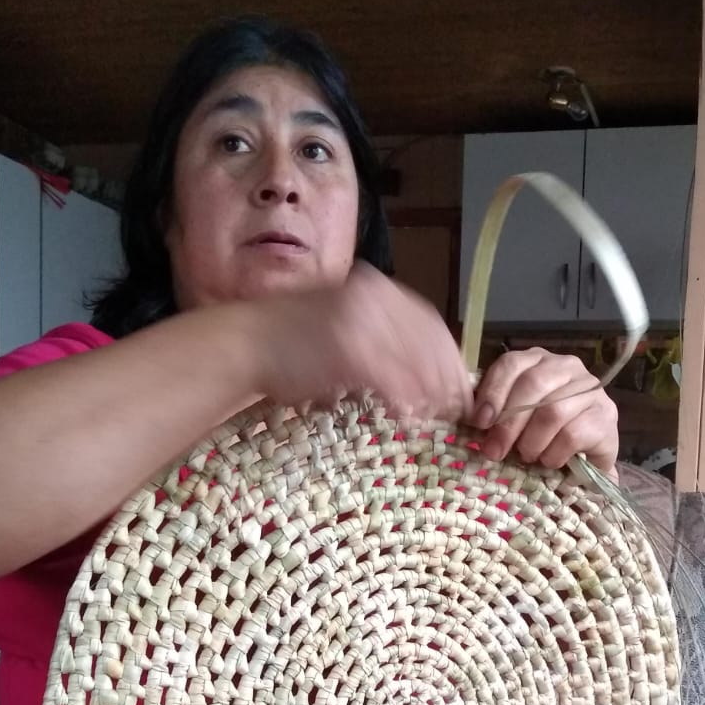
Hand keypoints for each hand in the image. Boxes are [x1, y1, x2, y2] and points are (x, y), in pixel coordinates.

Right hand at [253, 264, 473, 422]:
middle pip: (429, 340)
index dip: (449, 356)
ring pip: (415, 360)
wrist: (244, 343)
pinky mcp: (347, 349)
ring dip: (430, 391)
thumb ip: (379, 336)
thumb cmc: (290, 342)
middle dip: (447, 377)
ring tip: (436, 416)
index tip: (460, 384)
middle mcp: (372, 297)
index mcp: (374, 288)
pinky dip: (404, 400)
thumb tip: (420, 368)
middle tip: (457, 408)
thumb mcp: (343, 324)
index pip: (428, 322)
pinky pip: (389, 378)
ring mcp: (360, 321)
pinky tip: (408, 416)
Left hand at [469, 348, 618, 477]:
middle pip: (532, 385)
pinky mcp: (606, 416)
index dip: (492, 392)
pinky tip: (550, 461)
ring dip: (532, 442)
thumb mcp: (516, 420)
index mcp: (540, 361)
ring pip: (552, 412)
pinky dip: (553, 454)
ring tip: (527, 457)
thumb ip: (496, 412)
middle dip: (508, 423)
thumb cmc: (544, 437)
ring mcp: (591, 390)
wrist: (587, 461)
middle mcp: (568, 367)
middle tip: (494, 451)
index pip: (512, 363)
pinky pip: (572, 434)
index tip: (480, 422)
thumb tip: (469, 418)